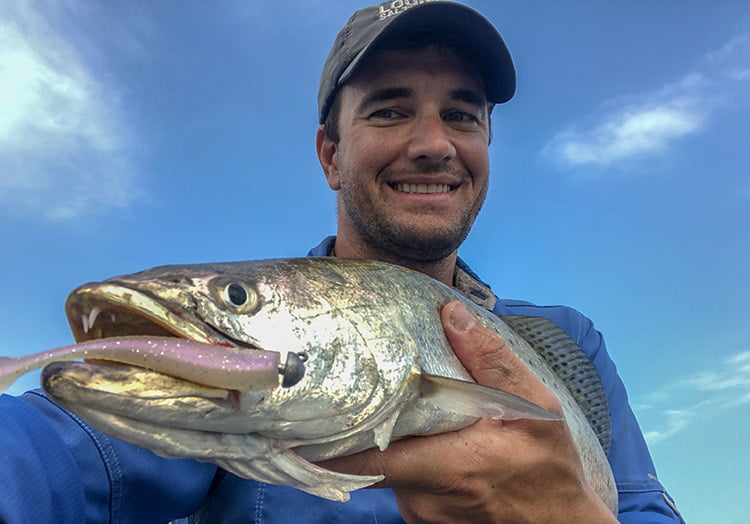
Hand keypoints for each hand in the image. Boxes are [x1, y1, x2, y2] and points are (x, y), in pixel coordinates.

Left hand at [319, 301, 616, 522]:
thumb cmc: (549, 470)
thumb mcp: (534, 408)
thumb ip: (491, 361)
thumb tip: (451, 315)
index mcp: (442, 465)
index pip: (362, 456)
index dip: (326, 438)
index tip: (300, 413)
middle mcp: (420, 495)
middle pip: (371, 453)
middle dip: (365, 420)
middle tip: (359, 384)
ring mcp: (421, 510)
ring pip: (388, 465)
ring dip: (392, 436)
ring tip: (402, 404)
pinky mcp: (426, 517)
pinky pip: (404, 480)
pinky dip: (408, 456)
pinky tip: (429, 436)